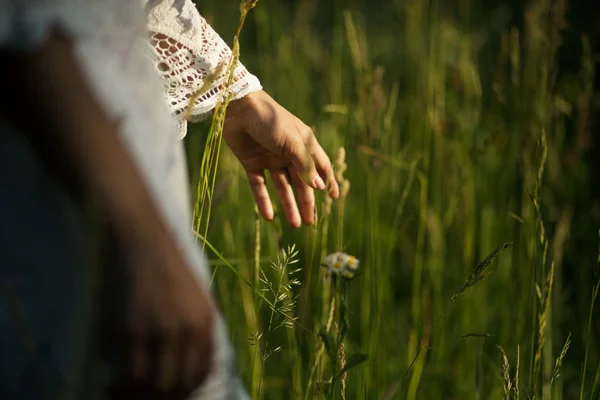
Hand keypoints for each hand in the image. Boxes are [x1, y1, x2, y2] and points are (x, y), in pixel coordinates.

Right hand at [109, 227, 215, 398]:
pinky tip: (113, 384)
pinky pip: (130, 374)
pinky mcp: (132, 328)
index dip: (185, 390)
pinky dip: (121, 386)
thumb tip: (192, 362)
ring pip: (154, 385)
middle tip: (146, 396)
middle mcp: (188, 330)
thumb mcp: (195, 295)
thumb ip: (197, 328)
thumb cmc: (166, 265)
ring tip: (127, 393)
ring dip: (140, 395)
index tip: (171, 393)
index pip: (201, 373)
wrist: (141, 239)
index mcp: (206, 322)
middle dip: (163, 397)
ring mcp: (160, 330)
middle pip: (178, 385)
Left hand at [223, 90, 338, 227]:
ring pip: (283, 187)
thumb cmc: (270, 120)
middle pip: (301, 182)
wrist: (238, 108)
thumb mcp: (292, 143)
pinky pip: (260, 186)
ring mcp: (271, 159)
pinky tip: (269, 217)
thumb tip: (319, 187)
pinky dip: (264, 201)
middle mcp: (289, 153)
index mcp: (304, 144)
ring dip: (289, 205)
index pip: (320, 167)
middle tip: (311, 223)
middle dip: (307, 202)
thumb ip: (305, 166)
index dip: (328, 182)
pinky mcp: (252, 163)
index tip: (333, 198)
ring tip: (294, 224)